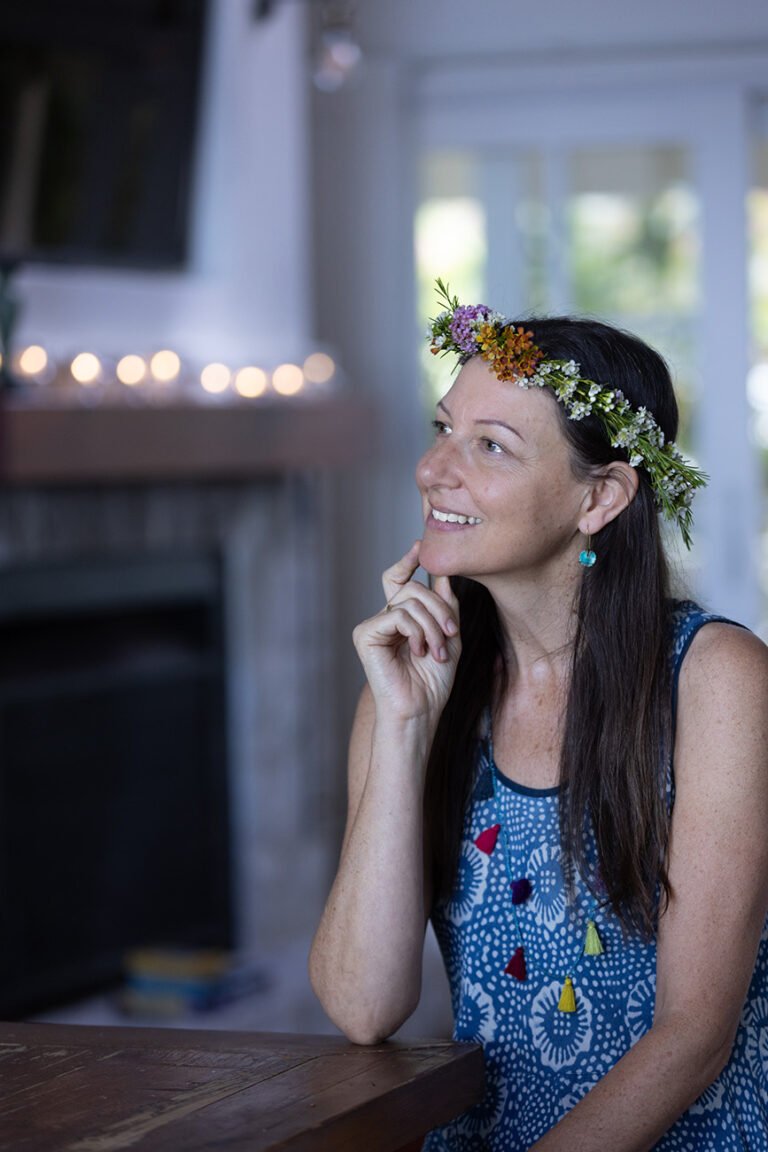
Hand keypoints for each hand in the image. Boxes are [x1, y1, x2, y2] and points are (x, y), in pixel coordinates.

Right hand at [352, 541, 460, 724]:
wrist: (421, 710)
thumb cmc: (433, 681)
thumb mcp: (449, 636)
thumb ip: (446, 605)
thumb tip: (444, 573)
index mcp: (401, 617)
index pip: (400, 579)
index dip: (408, 561)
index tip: (419, 545)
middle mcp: (384, 618)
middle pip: (412, 587)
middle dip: (439, 607)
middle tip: (451, 632)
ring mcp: (373, 626)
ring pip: (408, 600)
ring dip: (433, 625)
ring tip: (437, 650)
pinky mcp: (365, 635)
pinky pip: (396, 615)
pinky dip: (416, 632)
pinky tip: (419, 652)